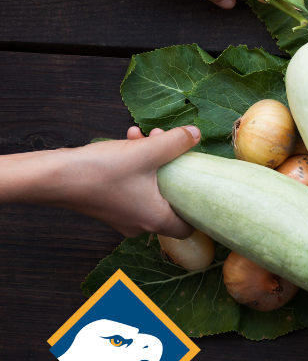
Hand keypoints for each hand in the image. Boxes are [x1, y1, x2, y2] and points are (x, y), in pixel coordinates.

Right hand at [42, 127, 199, 238]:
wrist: (53, 177)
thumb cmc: (100, 171)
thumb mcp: (147, 152)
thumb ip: (176, 143)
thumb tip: (196, 135)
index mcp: (155, 219)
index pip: (188, 226)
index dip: (199, 207)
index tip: (201, 185)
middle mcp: (140, 223)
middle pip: (170, 198)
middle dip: (172, 167)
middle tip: (169, 144)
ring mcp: (122, 216)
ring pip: (150, 187)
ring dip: (152, 160)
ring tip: (146, 136)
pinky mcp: (108, 205)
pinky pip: (132, 186)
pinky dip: (135, 165)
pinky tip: (129, 140)